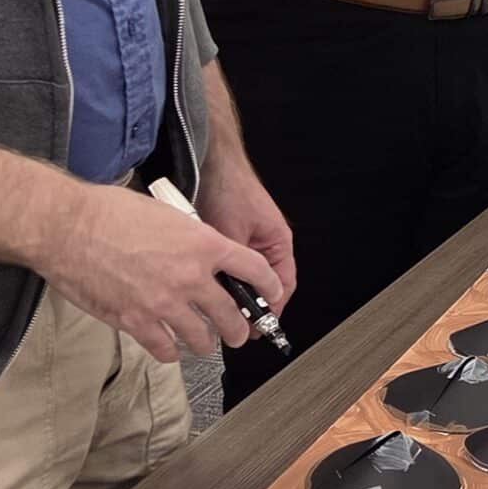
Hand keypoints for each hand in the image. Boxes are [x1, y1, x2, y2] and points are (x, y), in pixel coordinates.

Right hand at [36, 180, 286, 364]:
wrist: (66, 227)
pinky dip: (170, 352)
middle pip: (233, 316)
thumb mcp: (167, 214)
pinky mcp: (136, 321)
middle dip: (240, 328)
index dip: (270, 287)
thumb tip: (204, 255)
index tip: (272, 295)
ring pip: (202, 339)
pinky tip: (169, 347)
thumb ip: (192, 239)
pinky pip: (165, 349)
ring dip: (206, 343)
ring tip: (204, 342)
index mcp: (203, 245)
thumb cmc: (107, 213)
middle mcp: (190, 277)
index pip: (255, 270)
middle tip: (238, 332)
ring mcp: (164, 303)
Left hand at [195, 143, 295, 310]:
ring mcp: (247, 240)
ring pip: (244, 276)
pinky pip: (229, 264)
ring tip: (218, 305)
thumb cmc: (227, 188)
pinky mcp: (229, 236)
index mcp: (278, 242)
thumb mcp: (229, 234)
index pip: (281, 286)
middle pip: (262, 284)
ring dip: (232, 289)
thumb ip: (232, 266)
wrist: (209, 161)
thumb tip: (226, 298)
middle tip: (235, 324)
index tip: (257, 327)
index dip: (270, 309)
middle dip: (249, 305)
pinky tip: (206, 282)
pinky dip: (221, 275)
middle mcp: (266, 243)